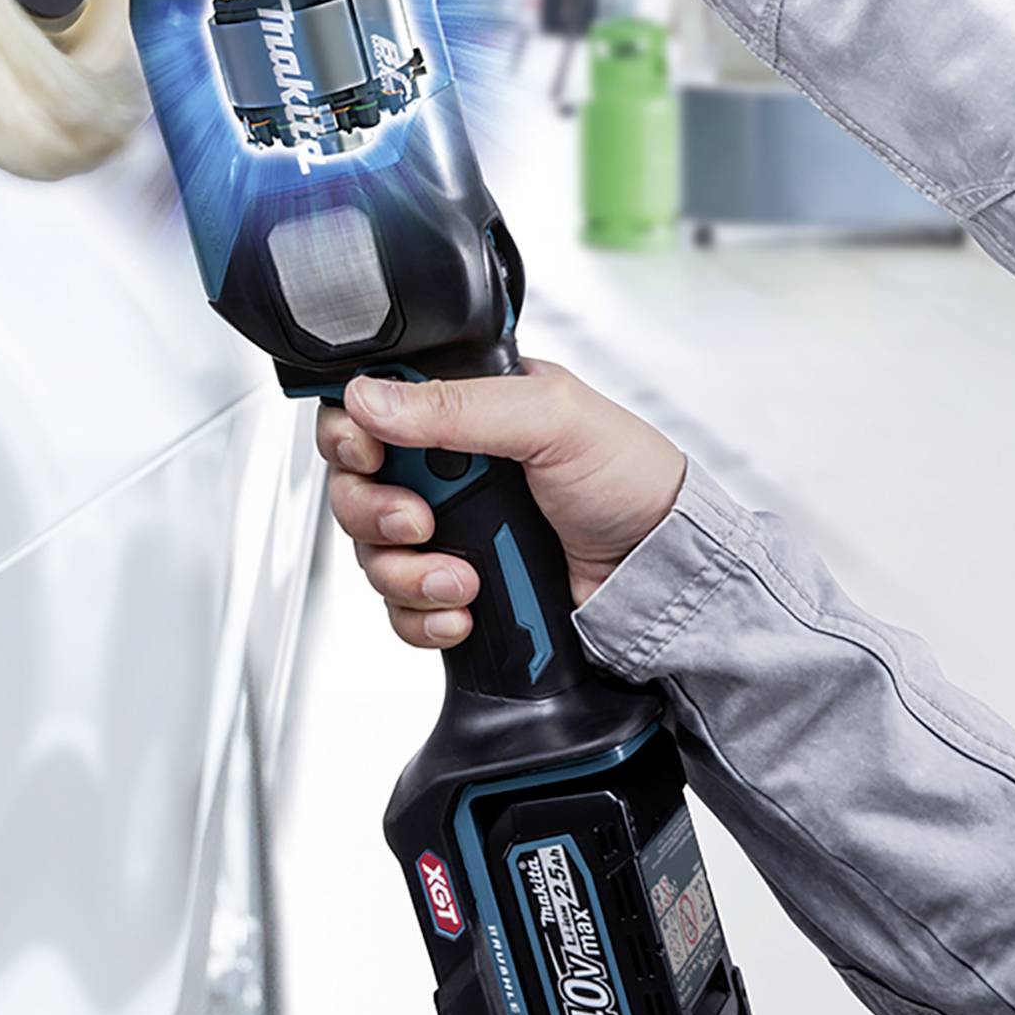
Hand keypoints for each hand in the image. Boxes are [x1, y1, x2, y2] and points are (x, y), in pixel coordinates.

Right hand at [316, 365, 686, 648]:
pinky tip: (464, 609)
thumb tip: (370, 398)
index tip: (368, 455)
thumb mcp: (551, 418)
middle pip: (355, 487)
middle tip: (421, 522)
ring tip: (460, 577)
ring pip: (371, 553)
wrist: (664, 575)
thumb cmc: (631, 480)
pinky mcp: (456, 586)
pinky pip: (399, 609)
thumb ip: (457, 405)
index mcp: (465, 407)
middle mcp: (448, 466)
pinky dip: (422, 616)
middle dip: (374, 512)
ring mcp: (451, 528)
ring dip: (405, 572)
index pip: (369, 409)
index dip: (351, 436)